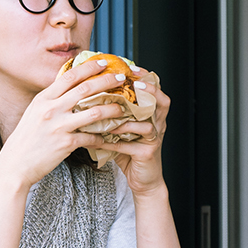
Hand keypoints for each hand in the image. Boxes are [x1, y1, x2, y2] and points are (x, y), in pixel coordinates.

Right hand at [0, 57, 132, 190]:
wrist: (15, 165)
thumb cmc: (25, 139)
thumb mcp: (34, 113)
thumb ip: (51, 100)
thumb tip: (69, 88)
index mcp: (43, 98)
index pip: (69, 76)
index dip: (89, 67)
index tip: (103, 62)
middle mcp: (51, 109)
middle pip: (85, 89)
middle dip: (106, 81)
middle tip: (120, 78)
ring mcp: (59, 126)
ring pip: (94, 112)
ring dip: (112, 108)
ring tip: (122, 107)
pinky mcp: (66, 143)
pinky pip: (91, 137)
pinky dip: (102, 136)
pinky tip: (108, 136)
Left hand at [109, 68, 170, 194]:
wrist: (142, 180)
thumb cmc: (129, 150)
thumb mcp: (121, 128)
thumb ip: (111, 112)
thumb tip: (85, 94)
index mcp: (152, 114)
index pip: (155, 90)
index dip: (147, 78)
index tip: (132, 67)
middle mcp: (157, 124)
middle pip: (162, 102)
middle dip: (149, 90)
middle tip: (135, 83)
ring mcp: (155, 138)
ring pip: (149, 122)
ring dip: (131, 116)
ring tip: (116, 110)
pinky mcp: (148, 153)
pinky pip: (132, 144)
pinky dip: (117, 139)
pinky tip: (102, 137)